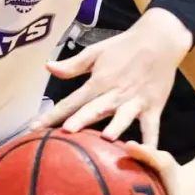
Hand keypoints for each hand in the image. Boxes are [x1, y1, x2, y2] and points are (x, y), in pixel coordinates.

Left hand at [33, 8, 191, 145]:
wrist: (159, 39)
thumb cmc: (123, 46)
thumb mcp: (95, 52)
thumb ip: (73, 65)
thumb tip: (47, 67)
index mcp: (98, 82)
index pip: (70, 101)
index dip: (51, 115)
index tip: (34, 129)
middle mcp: (114, 94)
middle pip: (93, 110)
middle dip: (79, 121)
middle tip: (64, 134)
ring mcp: (134, 101)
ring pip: (122, 117)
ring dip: (115, 127)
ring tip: (106, 139)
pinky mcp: (152, 107)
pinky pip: (151, 127)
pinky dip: (150, 142)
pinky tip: (146, 155)